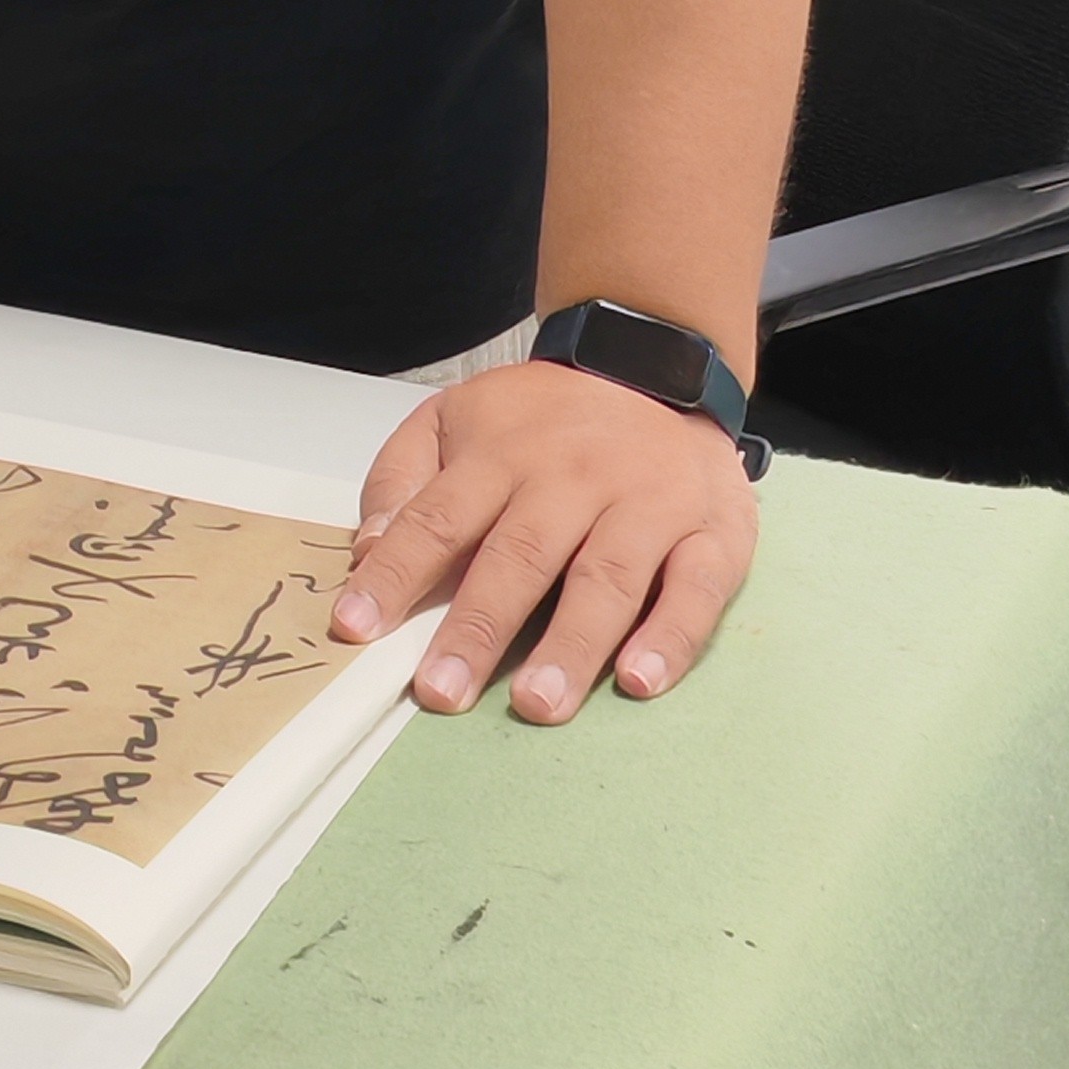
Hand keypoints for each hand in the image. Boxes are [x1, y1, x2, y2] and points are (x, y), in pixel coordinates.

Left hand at [325, 358, 758, 721]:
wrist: (656, 364)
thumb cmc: (543, 418)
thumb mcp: (457, 417)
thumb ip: (404, 478)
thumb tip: (369, 551)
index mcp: (502, 453)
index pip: (439, 518)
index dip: (396, 573)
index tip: (356, 627)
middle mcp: (572, 478)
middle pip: (520, 556)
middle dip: (478, 627)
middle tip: (441, 693)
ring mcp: (646, 504)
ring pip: (605, 578)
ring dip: (570, 645)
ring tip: (537, 704)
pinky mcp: (712, 533)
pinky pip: (695, 588)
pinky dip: (670, 637)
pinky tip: (640, 680)